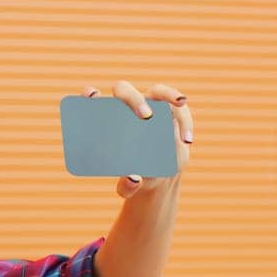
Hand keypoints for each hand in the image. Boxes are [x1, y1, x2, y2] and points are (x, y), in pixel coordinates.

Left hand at [83, 81, 193, 198]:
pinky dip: (185, 121)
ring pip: (159, 92)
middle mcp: (127, 109)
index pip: (92, 100)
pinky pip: (180, 110)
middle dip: (135, 99)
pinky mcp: (171, 113)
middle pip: (125, 90)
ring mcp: (151, 107)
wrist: (158, 177)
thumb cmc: (135, 177)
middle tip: (146, 116)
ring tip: (180, 102)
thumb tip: (133, 178)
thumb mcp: (129, 186)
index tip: (93, 95)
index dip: (89, 94)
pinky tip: (187, 139)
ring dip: (170, 94)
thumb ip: (127, 186)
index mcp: (107, 122)